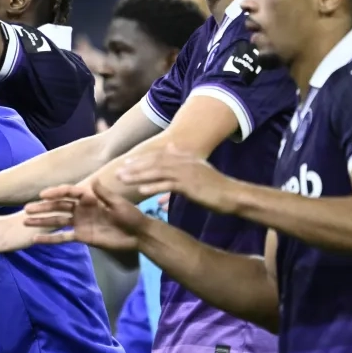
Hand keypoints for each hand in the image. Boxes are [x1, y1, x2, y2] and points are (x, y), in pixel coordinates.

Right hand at [23, 181, 149, 251]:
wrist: (138, 235)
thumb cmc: (131, 215)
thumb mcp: (118, 203)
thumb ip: (104, 194)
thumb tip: (93, 181)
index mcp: (89, 197)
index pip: (68, 193)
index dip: (56, 193)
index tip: (43, 195)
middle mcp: (81, 209)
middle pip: (58, 206)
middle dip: (42, 207)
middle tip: (26, 209)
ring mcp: (79, 223)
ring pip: (56, 220)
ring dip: (41, 221)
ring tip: (25, 221)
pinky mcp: (81, 236)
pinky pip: (62, 237)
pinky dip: (49, 238)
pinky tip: (35, 239)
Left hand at [115, 145, 237, 213]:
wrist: (233, 195)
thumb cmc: (216, 188)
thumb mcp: (199, 172)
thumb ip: (184, 165)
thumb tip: (171, 157)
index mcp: (185, 158)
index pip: (158, 156)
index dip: (141, 160)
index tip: (126, 163)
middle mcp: (184, 162)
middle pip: (154, 162)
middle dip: (134, 166)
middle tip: (117, 171)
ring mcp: (186, 172)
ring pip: (156, 172)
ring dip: (137, 176)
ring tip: (122, 180)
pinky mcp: (189, 185)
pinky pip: (167, 185)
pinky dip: (153, 187)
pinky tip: (140, 191)